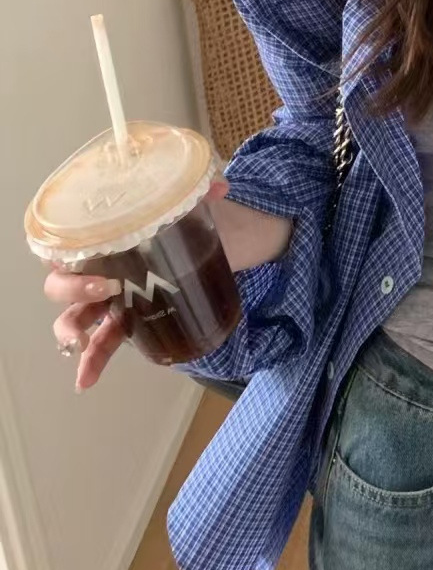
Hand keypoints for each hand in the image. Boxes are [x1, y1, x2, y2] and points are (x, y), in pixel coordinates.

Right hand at [44, 178, 230, 390]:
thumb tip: (219, 187)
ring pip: (77, 317)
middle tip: (106, 289)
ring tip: (80, 343)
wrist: (234, 241)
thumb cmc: (202, 219)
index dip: (61, 255)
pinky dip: (92, 361)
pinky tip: (85, 381)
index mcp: (110, 237)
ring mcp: (115, 297)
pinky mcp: (133, 319)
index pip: (65, 244)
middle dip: (72, 291)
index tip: (83, 260)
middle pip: (63, 283)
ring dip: (72, 331)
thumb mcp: (199, 203)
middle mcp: (103, 266)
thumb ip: (205, 192)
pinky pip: (104, 341)